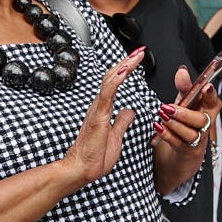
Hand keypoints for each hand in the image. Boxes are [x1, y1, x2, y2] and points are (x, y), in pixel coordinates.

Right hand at [59, 49, 143, 191]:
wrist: (81, 170)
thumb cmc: (94, 157)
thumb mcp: (116, 137)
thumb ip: (122, 122)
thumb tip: (130, 111)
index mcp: (103, 109)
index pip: (115, 83)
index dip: (125, 69)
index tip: (137, 60)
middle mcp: (99, 106)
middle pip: (112, 77)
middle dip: (127, 62)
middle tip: (140, 51)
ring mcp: (97, 109)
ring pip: (110, 81)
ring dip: (124, 66)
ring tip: (137, 56)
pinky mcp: (97, 116)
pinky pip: (107, 93)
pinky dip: (116, 80)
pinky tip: (125, 71)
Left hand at [154, 67, 216, 152]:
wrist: (184, 142)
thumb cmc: (187, 116)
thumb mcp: (186, 99)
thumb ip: (184, 85)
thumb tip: (182, 70)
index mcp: (208, 107)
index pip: (213, 100)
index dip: (210, 94)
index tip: (206, 87)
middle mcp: (206, 123)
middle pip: (201, 120)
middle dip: (185, 114)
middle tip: (168, 108)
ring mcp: (198, 138)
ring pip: (191, 134)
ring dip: (175, 125)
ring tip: (163, 116)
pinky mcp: (186, 149)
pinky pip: (178, 143)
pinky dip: (167, 135)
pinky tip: (158, 127)